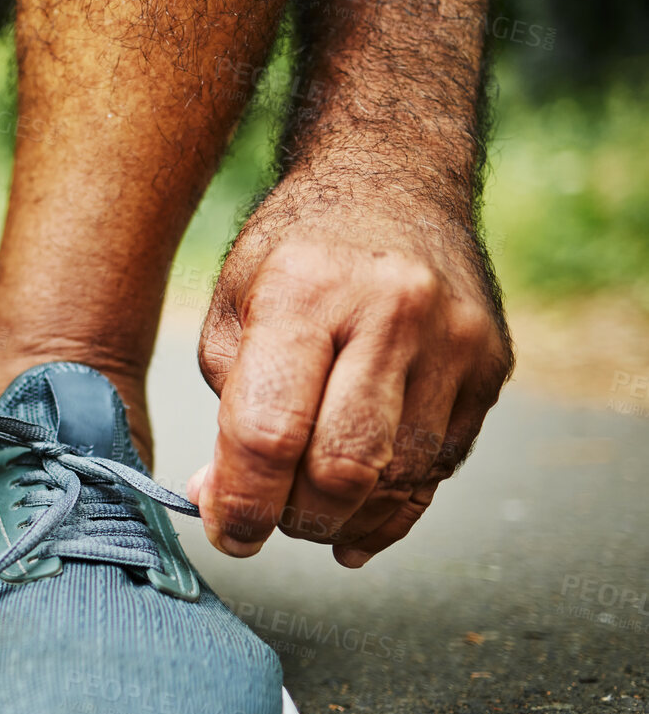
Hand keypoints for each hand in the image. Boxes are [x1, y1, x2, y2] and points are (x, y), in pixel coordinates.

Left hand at [189, 175, 512, 565]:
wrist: (391, 182)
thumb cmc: (295, 255)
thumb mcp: (232, 311)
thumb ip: (226, 412)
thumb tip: (221, 502)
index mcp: (306, 293)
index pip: (269, 432)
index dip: (241, 502)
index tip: (227, 531)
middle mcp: (391, 313)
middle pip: (342, 468)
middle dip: (295, 518)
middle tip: (268, 518)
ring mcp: (453, 340)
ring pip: (398, 478)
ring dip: (344, 517)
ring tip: (308, 506)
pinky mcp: (491, 366)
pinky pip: (442, 468)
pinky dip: (393, 504)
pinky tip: (357, 511)